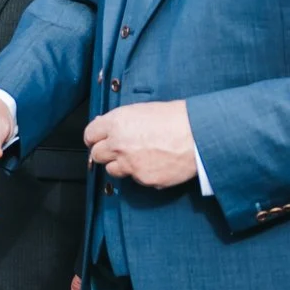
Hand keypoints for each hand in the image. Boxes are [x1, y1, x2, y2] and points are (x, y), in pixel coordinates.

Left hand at [83, 100, 198, 188]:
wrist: (199, 135)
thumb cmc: (176, 119)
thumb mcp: (143, 110)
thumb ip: (120, 121)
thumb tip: (106, 126)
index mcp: (116, 123)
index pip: (90, 134)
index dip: (94, 138)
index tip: (98, 140)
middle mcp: (118, 144)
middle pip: (97, 154)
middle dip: (105, 152)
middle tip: (118, 150)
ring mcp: (130, 164)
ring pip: (112, 170)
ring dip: (121, 165)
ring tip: (139, 157)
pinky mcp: (144, 179)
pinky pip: (136, 179)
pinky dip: (142, 173)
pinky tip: (155, 163)